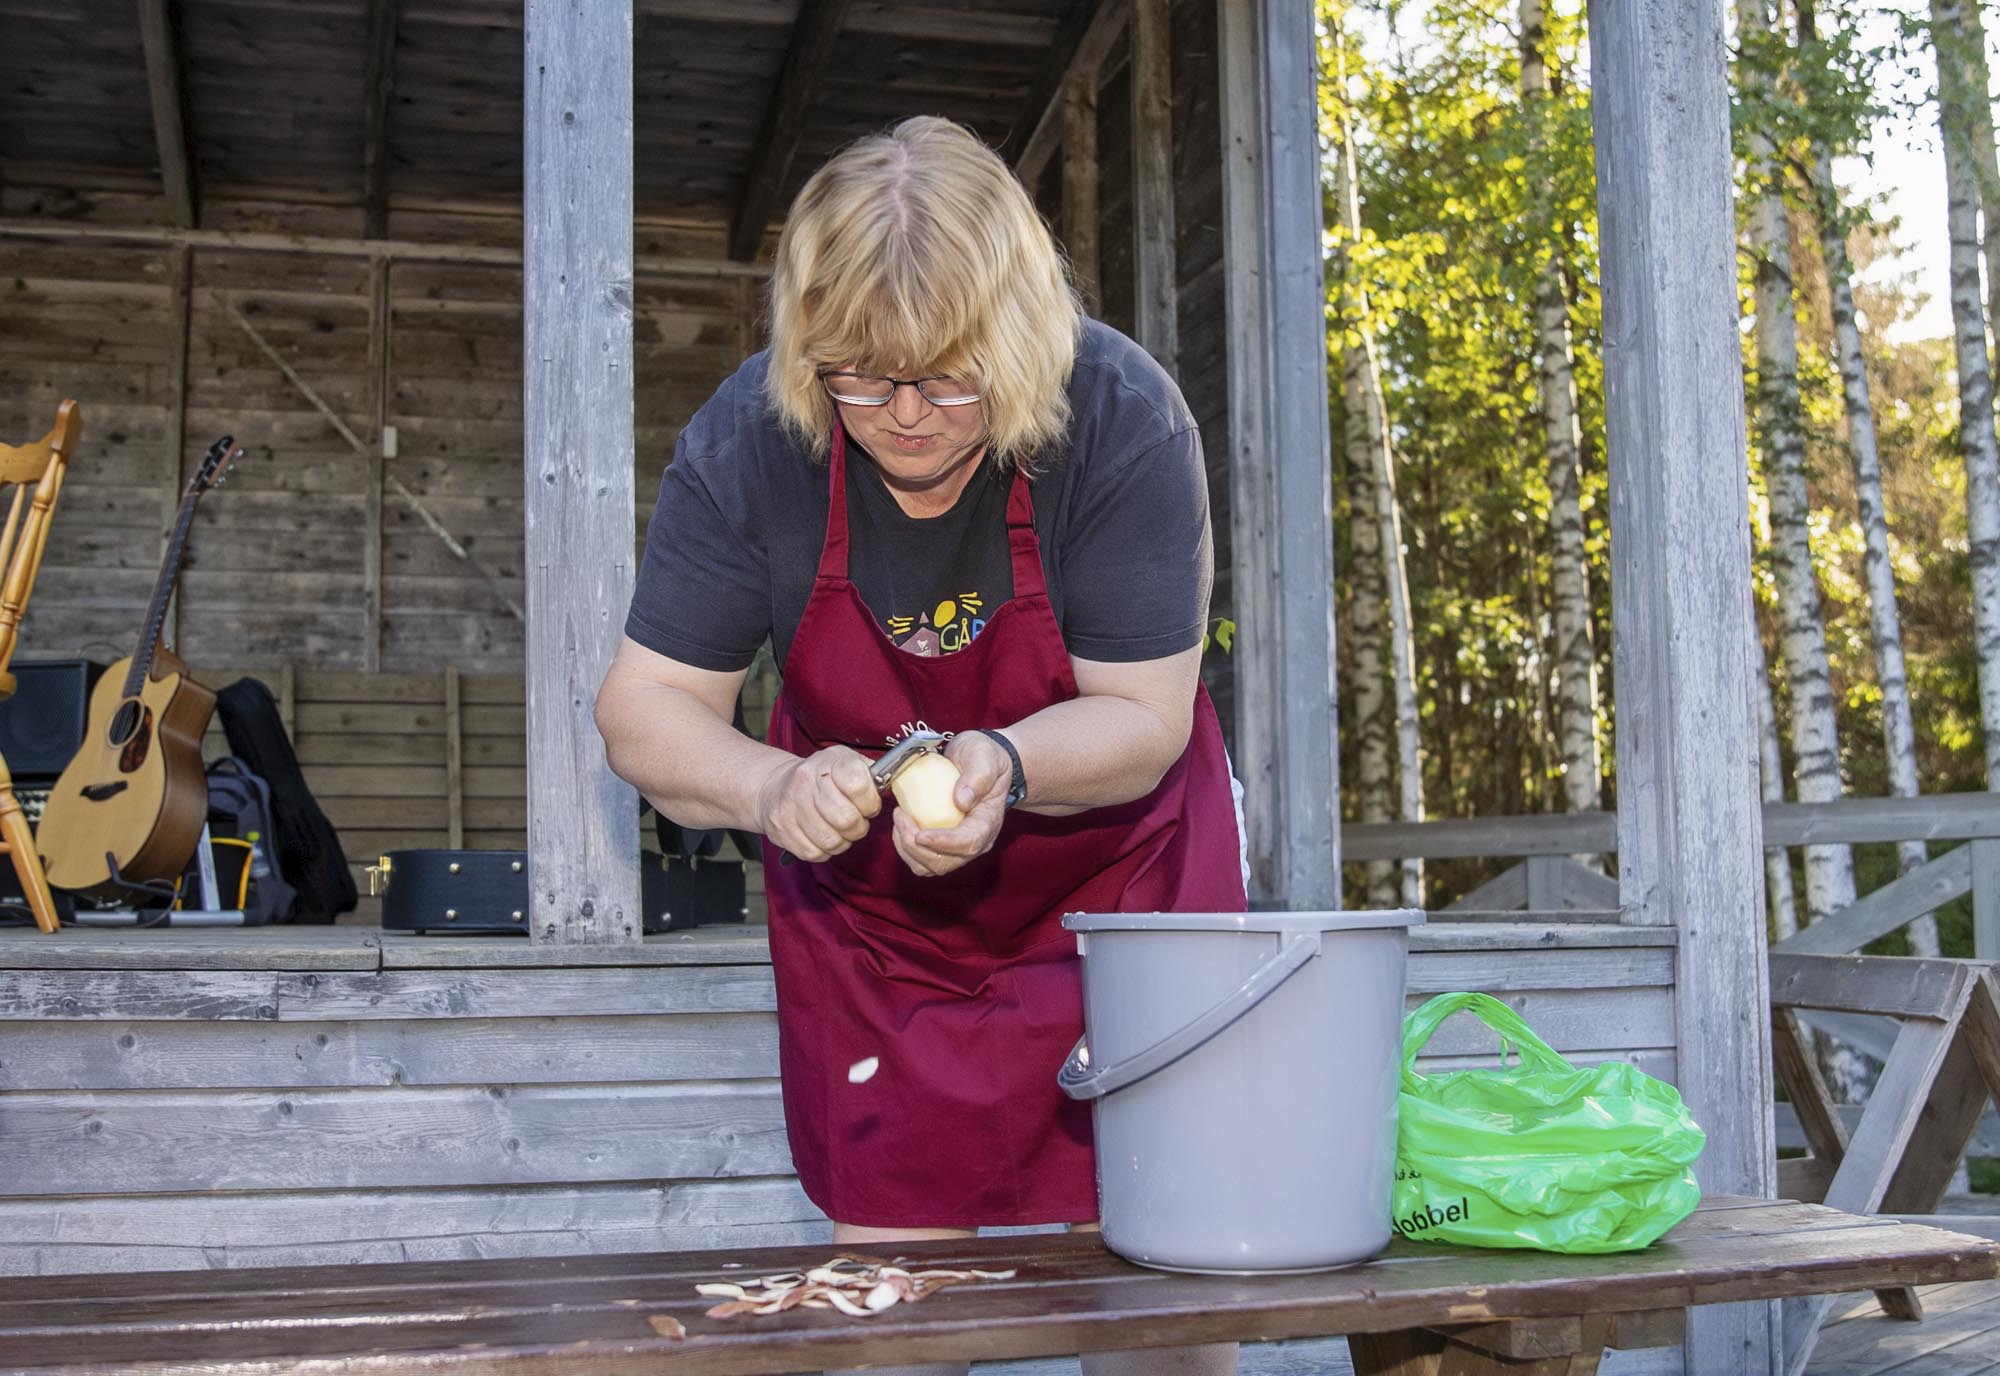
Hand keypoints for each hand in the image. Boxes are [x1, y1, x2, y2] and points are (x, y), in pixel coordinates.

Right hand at [755, 746, 880, 862]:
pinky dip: (824, 851)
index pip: (859, 786)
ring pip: (831, 841)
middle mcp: (806, 781)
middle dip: (858, 827)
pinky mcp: (782, 830)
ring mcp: (790, 806)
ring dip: (843, 841)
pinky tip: (823, 836)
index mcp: (829, 761)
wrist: (775, 786)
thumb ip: (871, 774)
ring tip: (840, 830)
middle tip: (856, 822)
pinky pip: (814, 853)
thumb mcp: (846, 762)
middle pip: (847, 820)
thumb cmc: (821, 777)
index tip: (868, 804)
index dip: (870, 802)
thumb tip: (895, 786)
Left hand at [891, 731, 1010, 877]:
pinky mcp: (942, 847)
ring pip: (930, 867)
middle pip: (946, 863)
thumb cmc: (984, 758)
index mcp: (988, 822)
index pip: (969, 843)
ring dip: (907, 848)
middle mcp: (976, 842)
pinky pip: (921, 860)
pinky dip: (905, 848)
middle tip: (902, 818)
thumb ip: (978, 776)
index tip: (921, 835)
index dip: (944, 843)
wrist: (979, 762)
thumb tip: (962, 801)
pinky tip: (902, 824)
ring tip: (900, 818)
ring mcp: (958, 847)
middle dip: (917, 848)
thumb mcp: (984, 756)